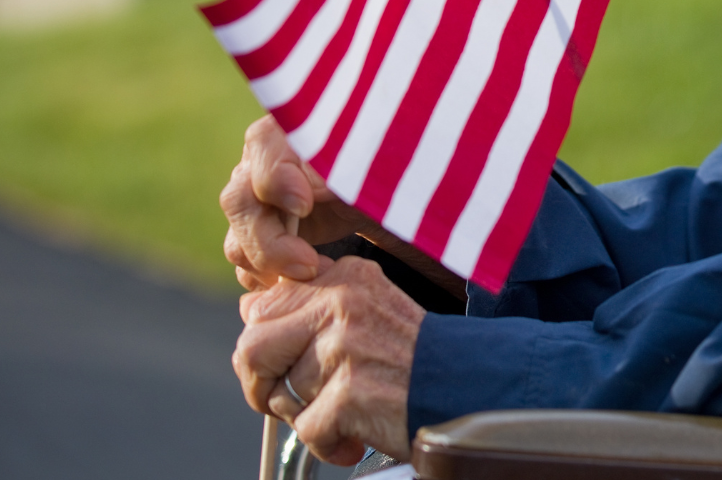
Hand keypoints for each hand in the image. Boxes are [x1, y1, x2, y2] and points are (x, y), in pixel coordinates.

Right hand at [222, 115, 370, 288]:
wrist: (386, 196)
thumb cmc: (385, 168)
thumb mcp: (375, 164)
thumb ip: (348, 166)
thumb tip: (316, 188)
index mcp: (290, 131)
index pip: (262, 147)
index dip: (277, 180)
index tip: (305, 205)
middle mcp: (261, 164)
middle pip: (239, 202)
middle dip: (271, 243)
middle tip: (310, 265)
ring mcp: (255, 202)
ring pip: (237, 241)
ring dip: (270, 267)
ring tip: (317, 273)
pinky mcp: (260, 234)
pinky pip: (247, 265)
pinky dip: (270, 280)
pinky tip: (305, 284)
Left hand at [234, 255, 423, 463]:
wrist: (471, 386)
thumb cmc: (415, 357)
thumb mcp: (368, 309)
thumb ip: (312, 306)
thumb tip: (250, 309)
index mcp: (343, 277)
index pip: (260, 307)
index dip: (265, 348)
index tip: (289, 366)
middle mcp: (341, 303)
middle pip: (251, 348)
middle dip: (263, 386)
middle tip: (294, 402)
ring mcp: (346, 347)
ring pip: (279, 395)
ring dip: (306, 418)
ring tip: (344, 414)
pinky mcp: (352, 392)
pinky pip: (306, 431)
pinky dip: (328, 445)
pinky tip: (355, 436)